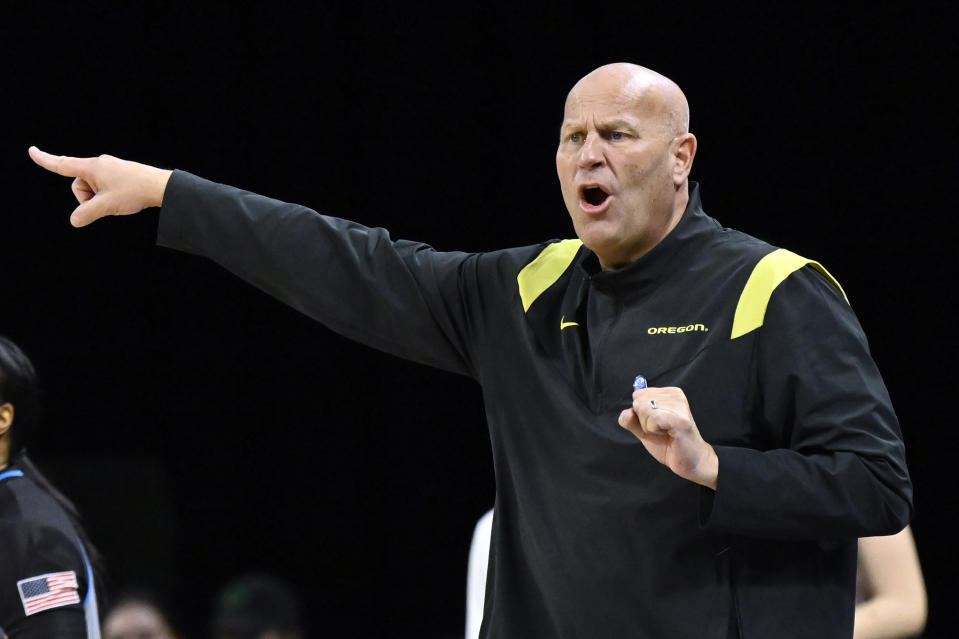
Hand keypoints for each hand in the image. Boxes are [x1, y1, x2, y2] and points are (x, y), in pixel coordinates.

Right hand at [28, 146, 172, 226]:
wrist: (161, 186)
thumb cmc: (134, 192)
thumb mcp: (107, 206)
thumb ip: (86, 214)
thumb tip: (74, 220)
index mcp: (92, 167)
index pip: (62, 164)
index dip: (45, 160)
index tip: (32, 151)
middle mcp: (99, 164)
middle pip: (80, 185)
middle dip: (88, 199)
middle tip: (108, 203)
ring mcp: (110, 168)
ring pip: (93, 189)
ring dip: (100, 199)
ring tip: (120, 199)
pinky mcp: (119, 173)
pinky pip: (105, 188)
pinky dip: (109, 196)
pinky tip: (124, 197)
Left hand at [618, 386, 718, 488]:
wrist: (690, 461)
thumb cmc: (669, 444)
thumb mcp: (644, 430)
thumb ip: (632, 421)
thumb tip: (626, 412)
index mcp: (668, 393)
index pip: (638, 395)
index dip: (640, 414)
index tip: (657, 423)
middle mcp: (675, 395)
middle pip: (638, 401)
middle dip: (644, 420)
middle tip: (662, 430)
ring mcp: (679, 405)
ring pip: (643, 409)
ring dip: (649, 427)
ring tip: (666, 432)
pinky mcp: (680, 419)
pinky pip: (652, 419)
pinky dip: (654, 430)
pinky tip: (668, 434)